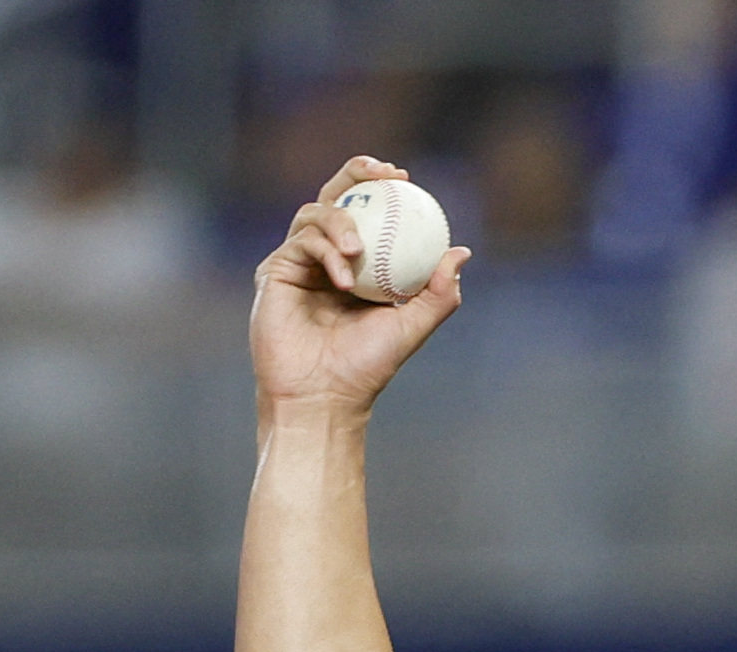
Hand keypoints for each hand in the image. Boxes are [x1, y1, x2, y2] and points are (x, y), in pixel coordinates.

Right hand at [249, 156, 470, 414]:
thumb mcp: (412, 326)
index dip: (382, 187)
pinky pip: (301, 241)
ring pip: (316, 214)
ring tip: (358, 250)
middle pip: (336, 197)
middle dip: (355, 173)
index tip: (405, 178)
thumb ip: (439, 292)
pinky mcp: (274, 271)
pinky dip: (326, 252)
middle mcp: (325, 258)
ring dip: (342, 223)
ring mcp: (297, 262)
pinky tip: (343, 276)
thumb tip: (461, 251)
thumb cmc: (368, 366)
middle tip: (382, 172)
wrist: (323, 394)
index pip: (368, 213)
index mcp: (357, 266)